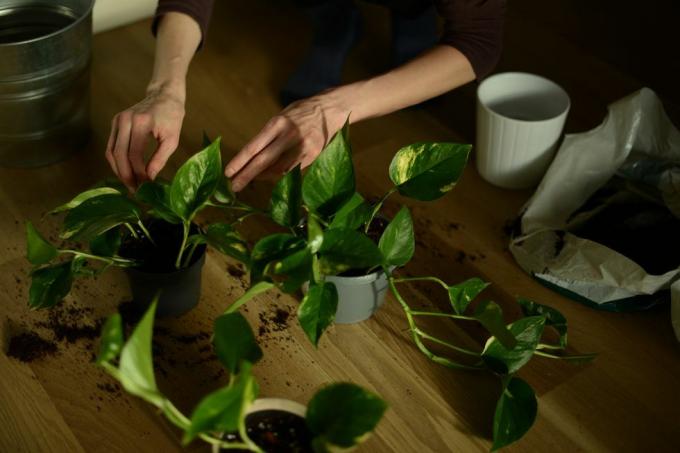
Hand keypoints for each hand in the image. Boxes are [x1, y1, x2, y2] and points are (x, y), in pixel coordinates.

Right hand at [105, 85, 185, 191]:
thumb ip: (160, 159)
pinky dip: (116, 162)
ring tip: (130, 184)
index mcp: (140, 123)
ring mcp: (117, 120)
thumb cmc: (172, 117)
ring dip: (119, 171)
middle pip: (119, 154)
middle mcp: (125, 120)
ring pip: (111, 152)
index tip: (145, 186)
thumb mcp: (172, 139)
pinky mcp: (115, 122)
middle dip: (126, 175)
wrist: (163, 96)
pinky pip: (111, 146)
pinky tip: (125, 172)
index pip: (134, 154)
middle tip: (135, 191)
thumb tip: (150, 179)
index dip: (138, 172)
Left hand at [225, 91, 349, 191]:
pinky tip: (270, 175)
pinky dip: (280, 174)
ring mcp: (303, 147)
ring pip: (278, 169)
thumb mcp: (281, 118)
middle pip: (264, 161)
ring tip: (250, 179)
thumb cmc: (300, 113)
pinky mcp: (313, 155)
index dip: (240, 162)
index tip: (228, 173)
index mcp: (277, 123)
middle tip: (234, 186)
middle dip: (247, 175)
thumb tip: (253, 161)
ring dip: (263, 176)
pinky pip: (292, 170)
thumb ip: (269, 137)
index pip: (254, 146)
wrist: (330, 109)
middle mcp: (289, 135)